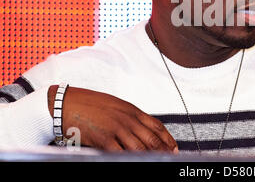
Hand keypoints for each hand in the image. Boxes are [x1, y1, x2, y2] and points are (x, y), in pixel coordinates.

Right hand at [48, 85, 178, 152]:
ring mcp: (117, 129)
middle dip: (163, 152)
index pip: (157, 126)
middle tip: (169, 160)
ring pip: (140, 148)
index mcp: (132, 110)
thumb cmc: (90, 104)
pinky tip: (133, 161)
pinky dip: (128, 158)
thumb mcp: (116, 106)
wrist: (68, 104)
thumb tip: (143, 129)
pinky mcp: (104, 139)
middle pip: (152, 139)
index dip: (168, 139)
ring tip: (155, 163)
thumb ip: (131, 117)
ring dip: (149, 157)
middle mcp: (127, 119)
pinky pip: (120, 153)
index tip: (174, 148)